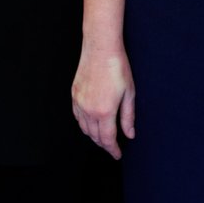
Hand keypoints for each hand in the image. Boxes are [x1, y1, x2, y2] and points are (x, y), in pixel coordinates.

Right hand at [71, 37, 134, 159]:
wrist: (100, 48)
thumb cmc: (117, 68)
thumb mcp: (129, 93)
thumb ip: (128, 117)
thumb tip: (129, 134)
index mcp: (105, 111)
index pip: (107, 139)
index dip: (113, 150)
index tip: (117, 154)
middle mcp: (89, 110)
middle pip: (95, 136)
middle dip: (104, 144)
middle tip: (113, 147)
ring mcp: (79, 102)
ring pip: (84, 128)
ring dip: (94, 135)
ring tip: (103, 137)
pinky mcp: (74, 94)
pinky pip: (77, 116)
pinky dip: (84, 124)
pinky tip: (91, 123)